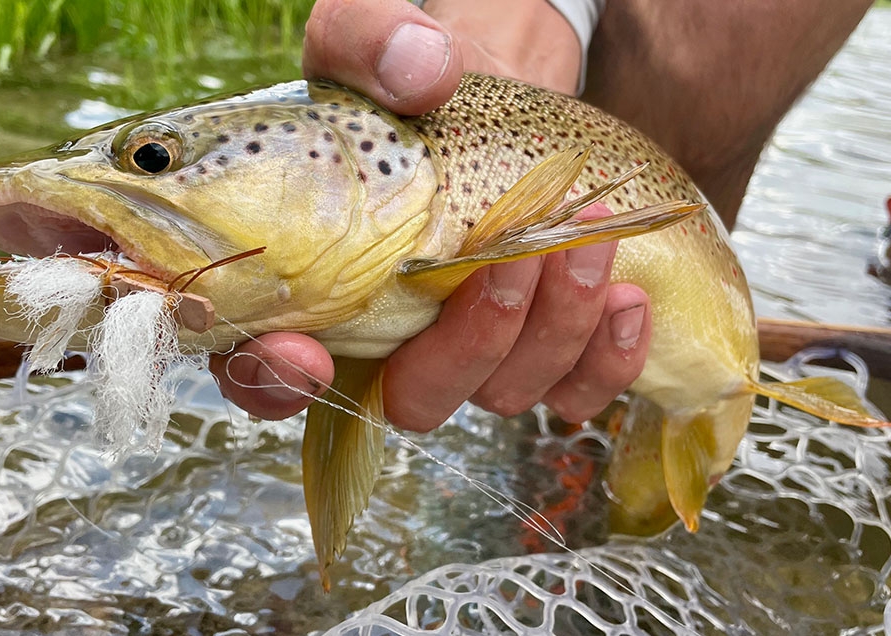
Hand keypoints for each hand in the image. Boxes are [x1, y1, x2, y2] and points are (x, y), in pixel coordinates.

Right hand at [210, 0, 652, 431]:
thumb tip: (421, 73)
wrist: (489, 82)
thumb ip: (369, 41)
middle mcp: (388, 335)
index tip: (304, 350)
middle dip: (470, 345)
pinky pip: (573, 393)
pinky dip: (607, 362)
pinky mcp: (538, 345)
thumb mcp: (366, 34)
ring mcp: (468, 351)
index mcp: (311, 280)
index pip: (264, 368)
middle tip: (513, 258)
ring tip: (587, 236)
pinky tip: (625, 299)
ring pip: (503, 395)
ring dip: (554, 330)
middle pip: (412, 400)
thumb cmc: (406, 75)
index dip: (274, 382)